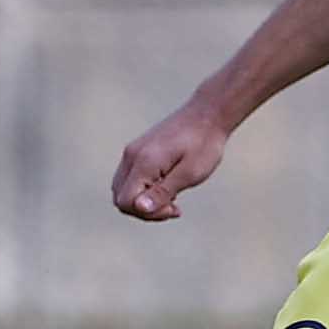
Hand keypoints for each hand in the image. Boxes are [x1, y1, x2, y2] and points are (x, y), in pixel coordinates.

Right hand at [113, 103, 228, 220]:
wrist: (208, 115)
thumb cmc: (203, 144)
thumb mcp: (189, 173)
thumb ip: (162, 192)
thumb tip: (140, 208)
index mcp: (143, 162)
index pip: (126, 202)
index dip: (147, 213)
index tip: (174, 207)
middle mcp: (132, 156)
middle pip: (121, 198)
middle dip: (145, 210)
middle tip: (174, 206)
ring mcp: (133, 152)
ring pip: (123, 189)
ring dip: (144, 201)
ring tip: (172, 197)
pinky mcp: (138, 150)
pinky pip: (131, 178)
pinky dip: (144, 189)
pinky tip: (167, 187)